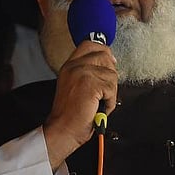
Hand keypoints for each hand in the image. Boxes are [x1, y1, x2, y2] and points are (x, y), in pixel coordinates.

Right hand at [42, 41, 116, 169]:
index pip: (90, 44)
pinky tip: (98, 107)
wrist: (62, 130)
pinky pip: (112, 89)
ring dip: (110, 93)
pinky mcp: (90, 84)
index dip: (103, 52)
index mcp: (69, 65)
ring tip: (98, 103)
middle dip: (110, 75)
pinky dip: (110, 102)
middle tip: (102, 92)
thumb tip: (110, 61)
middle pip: (105, 56)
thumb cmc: (71, 114)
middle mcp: (74, 66)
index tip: (109, 64)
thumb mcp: (76, 86)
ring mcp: (82, 74)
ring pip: (111, 75)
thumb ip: (88, 72)